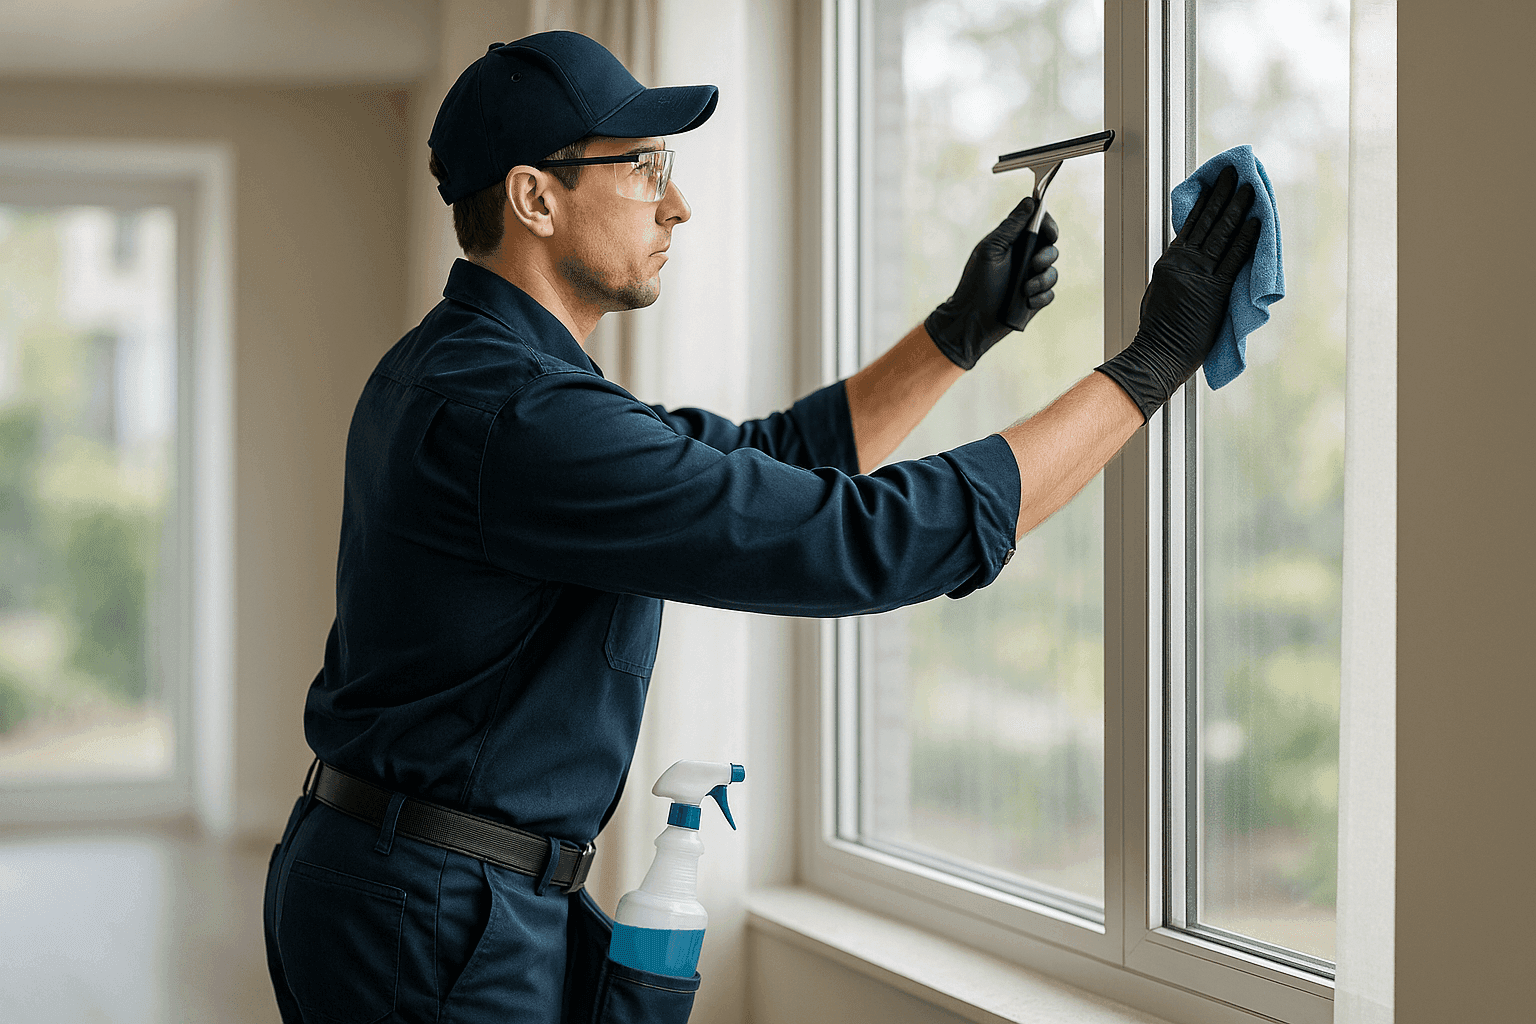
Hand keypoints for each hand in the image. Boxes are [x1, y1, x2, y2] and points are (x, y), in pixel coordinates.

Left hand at [924, 196, 1059, 369]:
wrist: (971, 319)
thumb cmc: (976, 283)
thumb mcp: (991, 250)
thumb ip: (1011, 226)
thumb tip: (1029, 201)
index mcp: (1013, 243)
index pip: (1038, 225)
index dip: (1048, 226)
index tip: (1049, 233)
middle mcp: (1024, 259)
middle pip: (1050, 248)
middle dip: (1046, 256)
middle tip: (1033, 265)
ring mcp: (1030, 279)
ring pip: (1053, 272)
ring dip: (1041, 280)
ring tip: (1024, 290)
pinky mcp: (1035, 299)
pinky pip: (1050, 294)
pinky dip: (1040, 297)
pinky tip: (1025, 302)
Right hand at [1097, 164, 1259, 420]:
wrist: (1157, 354)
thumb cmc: (1157, 331)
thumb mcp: (1159, 293)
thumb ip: (1176, 273)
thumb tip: (1187, 261)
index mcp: (1170, 262)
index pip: (1190, 224)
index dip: (1205, 202)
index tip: (1215, 184)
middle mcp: (1183, 262)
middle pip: (1207, 221)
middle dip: (1222, 194)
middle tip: (1234, 172)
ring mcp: (1199, 274)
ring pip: (1222, 234)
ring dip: (1238, 208)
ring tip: (1249, 187)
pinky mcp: (1215, 290)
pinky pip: (1234, 258)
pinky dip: (1247, 238)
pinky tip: (1258, 221)